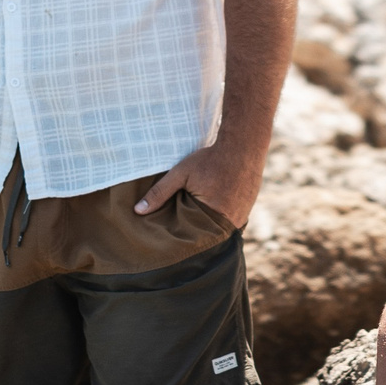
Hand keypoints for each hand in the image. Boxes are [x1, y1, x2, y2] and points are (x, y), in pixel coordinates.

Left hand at [137, 142, 261, 228]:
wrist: (243, 146)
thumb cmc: (211, 160)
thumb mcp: (182, 173)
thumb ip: (160, 192)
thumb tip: (138, 210)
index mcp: (214, 217)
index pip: (192, 237)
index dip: (181, 235)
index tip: (169, 235)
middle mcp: (231, 222)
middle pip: (207, 235)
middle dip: (194, 231)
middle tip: (181, 225)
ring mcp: (241, 217)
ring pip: (218, 229)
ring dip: (208, 225)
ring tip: (196, 218)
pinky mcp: (247, 211)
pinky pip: (228, 221)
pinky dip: (219, 217)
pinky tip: (213, 207)